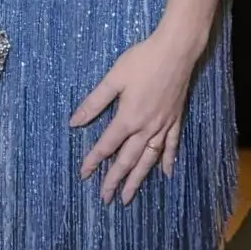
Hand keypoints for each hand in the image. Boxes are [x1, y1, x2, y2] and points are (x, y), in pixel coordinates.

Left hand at [69, 29, 198, 203]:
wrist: (176, 51)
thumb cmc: (142, 60)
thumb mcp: (113, 79)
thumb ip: (94, 102)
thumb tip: (74, 122)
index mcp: (128, 118)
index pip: (107, 146)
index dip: (93, 161)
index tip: (83, 175)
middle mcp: (146, 128)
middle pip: (127, 160)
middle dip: (115, 180)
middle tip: (106, 198)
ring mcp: (163, 125)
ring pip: (149, 159)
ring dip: (138, 179)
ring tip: (129, 196)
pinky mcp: (176, 119)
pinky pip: (171, 145)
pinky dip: (168, 160)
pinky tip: (165, 174)